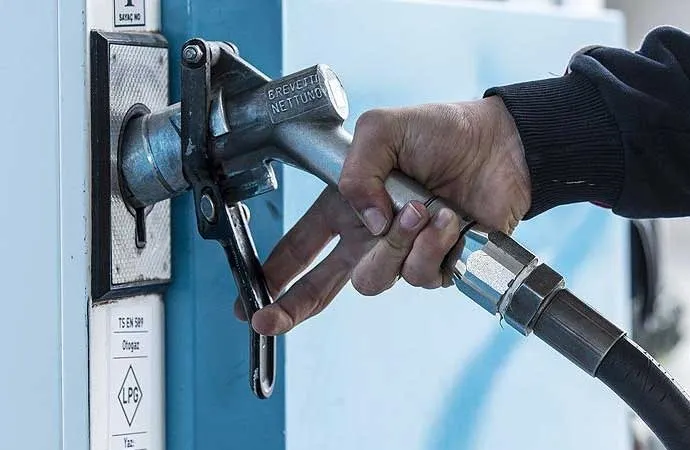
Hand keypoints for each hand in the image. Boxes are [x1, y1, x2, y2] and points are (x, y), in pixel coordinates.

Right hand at [237, 97, 529, 334]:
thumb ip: (355, 173)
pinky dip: (432, 246)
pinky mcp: (436, 265)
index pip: (303, 246)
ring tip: (418, 207)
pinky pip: (419, 275)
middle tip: (270, 318)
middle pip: (322, 285)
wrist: (500, 145)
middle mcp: (369, 236)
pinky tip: (446, 219)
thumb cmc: (441, 132)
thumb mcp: (382, 130)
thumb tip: (366, 222)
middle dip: (292, 305)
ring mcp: (402, 253)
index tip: (252, 297)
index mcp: (347, 206)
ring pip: (374, 278)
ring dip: (393, 245)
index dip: (275, 273)